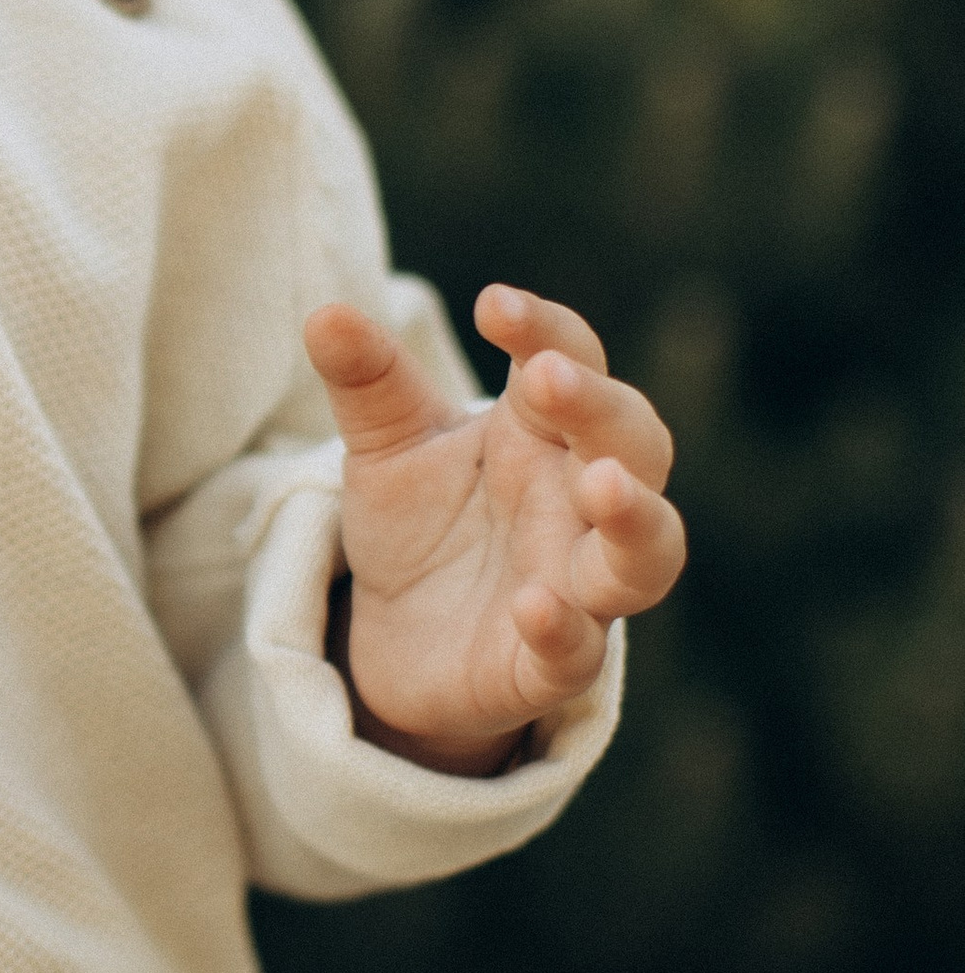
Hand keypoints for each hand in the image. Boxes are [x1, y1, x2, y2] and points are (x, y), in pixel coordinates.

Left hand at [304, 285, 685, 773]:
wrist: (397, 639)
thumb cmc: (419, 525)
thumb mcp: (385, 448)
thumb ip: (368, 383)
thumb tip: (323, 316)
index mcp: (545, 431)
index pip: (570, 360)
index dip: (545, 330)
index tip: (493, 306)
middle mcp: (580, 501)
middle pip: (634, 443)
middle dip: (599, 407)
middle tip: (546, 377)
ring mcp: (579, 585)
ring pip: (649, 552)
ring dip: (636, 518)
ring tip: (604, 486)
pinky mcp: (552, 666)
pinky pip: (578, 651)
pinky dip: (564, 630)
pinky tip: (531, 607)